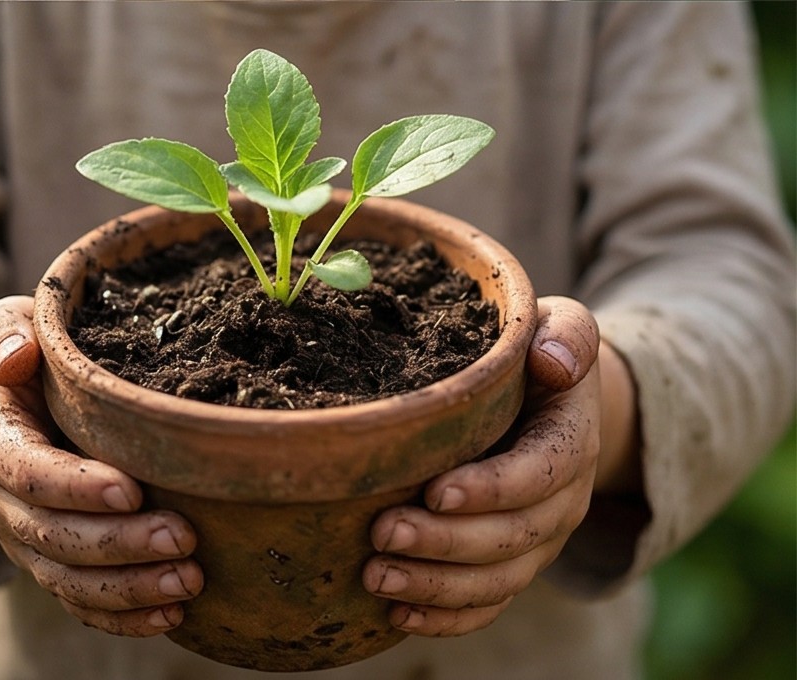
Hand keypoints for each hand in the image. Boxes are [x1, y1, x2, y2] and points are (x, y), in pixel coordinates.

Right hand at [0, 296, 202, 635]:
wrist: (10, 407)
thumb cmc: (28, 359)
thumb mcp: (8, 328)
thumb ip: (3, 334)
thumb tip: (15, 357)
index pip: (27, 473)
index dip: (74, 487)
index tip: (130, 490)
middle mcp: (2, 502)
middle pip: (52, 538)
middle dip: (118, 546)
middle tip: (183, 539)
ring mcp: (26, 540)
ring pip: (68, 581)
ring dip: (129, 589)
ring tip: (188, 582)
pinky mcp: (53, 564)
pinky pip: (80, 604)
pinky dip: (123, 617)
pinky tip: (170, 615)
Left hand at [363, 296, 632, 635]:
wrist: (551, 403)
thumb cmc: (535, 356)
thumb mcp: (559, 328)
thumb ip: (567, 335)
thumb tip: (554, 360)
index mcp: (570, 443)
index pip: (541, 474)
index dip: (492, 489)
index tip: (436, 491)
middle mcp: (562, 502)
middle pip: (513, 538)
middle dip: (446, 543)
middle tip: (382, 534)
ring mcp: (538, 540)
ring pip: (497, 580)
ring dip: (436, 586)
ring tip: (375, 577)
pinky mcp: (512, 564)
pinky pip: (488, 604)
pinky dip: (446, 618)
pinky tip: (398, 617)